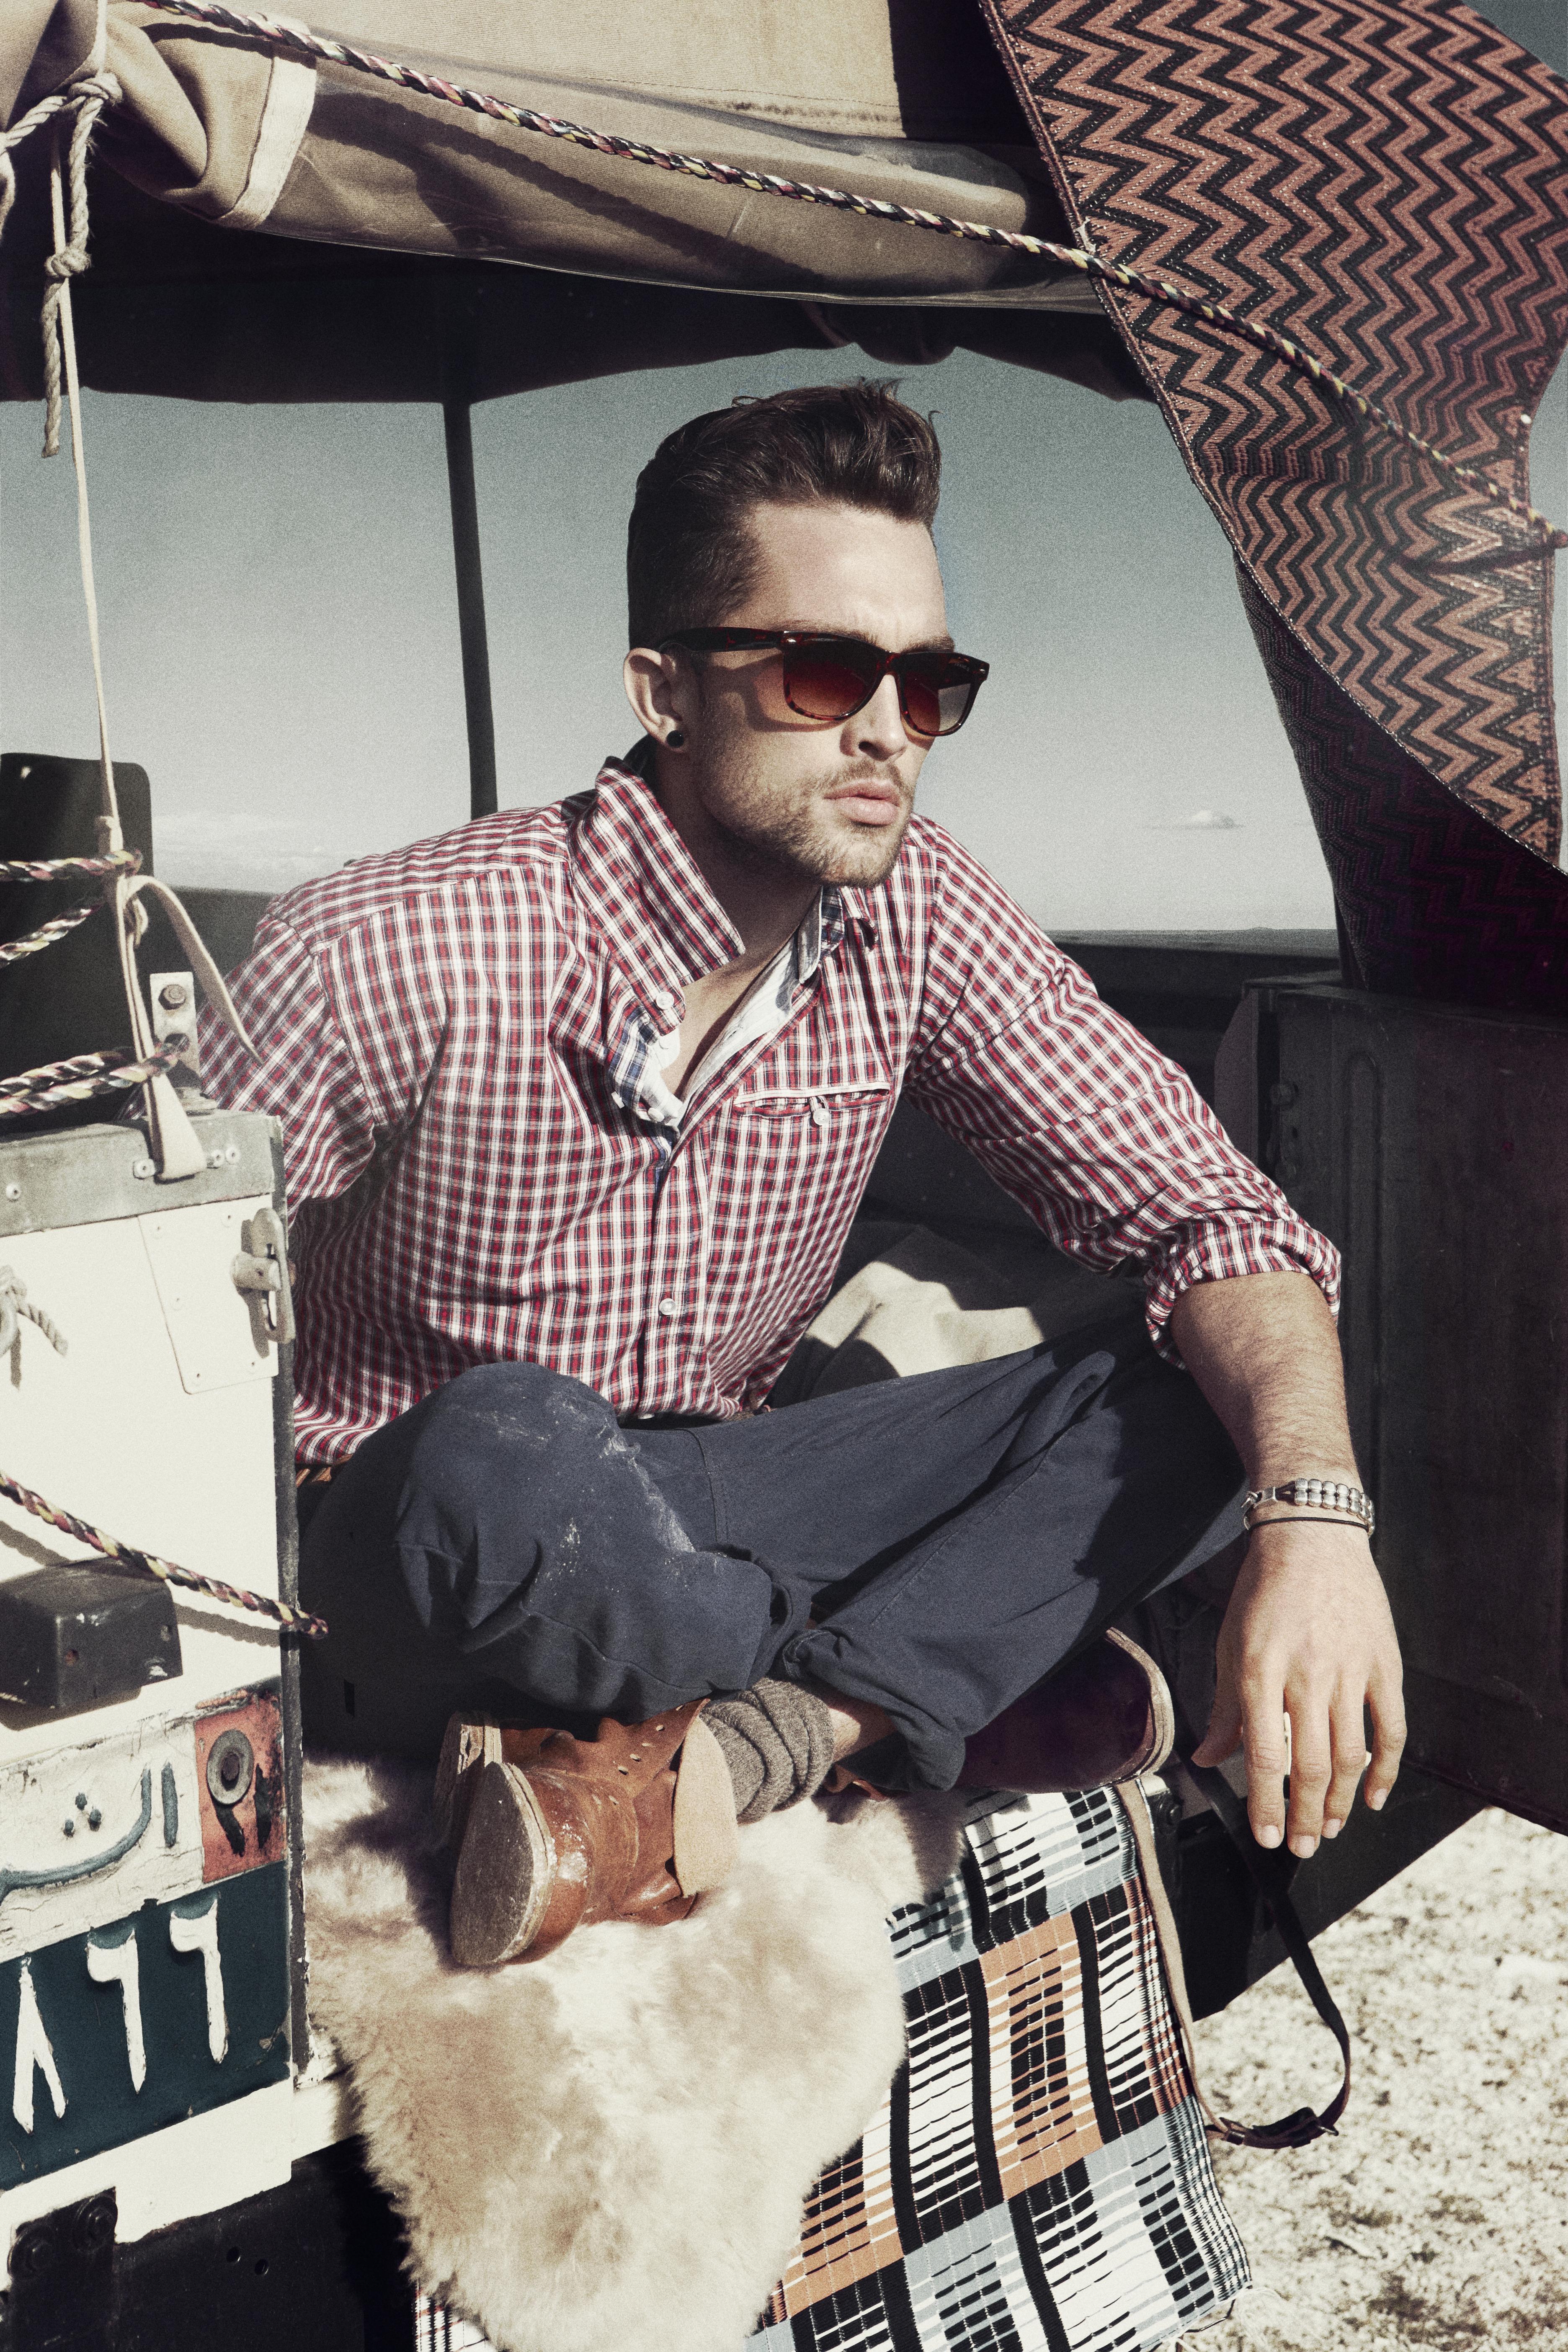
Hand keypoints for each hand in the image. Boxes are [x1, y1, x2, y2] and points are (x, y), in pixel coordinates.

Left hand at [1190, 1517, 1404, 1856]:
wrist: (1312, 1537)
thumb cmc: (1263, 1591)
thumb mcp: (1230, 1644)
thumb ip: (1224, 1708)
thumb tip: (1206, 1760)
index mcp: (1259, 1670)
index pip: (1262, 1755)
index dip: (1265, 1804)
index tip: (1267, 1837)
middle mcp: (1305, 1675)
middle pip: (1311, 1766)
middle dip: (1306, 1817)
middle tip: (1303, 1846)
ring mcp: (1350, 1670)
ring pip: (1351, 1756)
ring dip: (1342, 1802)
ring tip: (1331, 1827)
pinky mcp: (1384, 1664)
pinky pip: (1391, 1728)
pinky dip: (1386, 1769)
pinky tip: (1374, 1797)